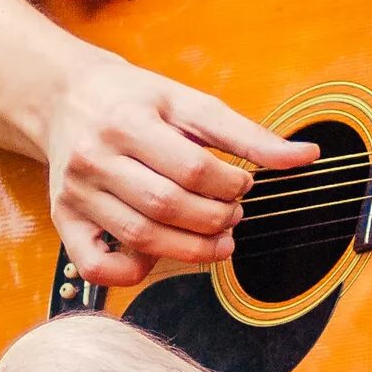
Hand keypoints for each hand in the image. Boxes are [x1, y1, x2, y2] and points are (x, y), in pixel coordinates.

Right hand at [39, 58, 317, 286]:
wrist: (65, 97)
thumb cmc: (134, 100)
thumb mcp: (188, 102)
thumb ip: (246, 134)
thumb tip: (307, 156)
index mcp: (127, 121)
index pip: (192, 168)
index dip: (230, 184)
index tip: (242, 183)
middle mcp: (95, 158)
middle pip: (166, 205)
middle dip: (214, 219)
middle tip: (233, 215)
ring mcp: (75, 192)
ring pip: (139, 237)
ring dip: (190, 249)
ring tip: (218, 241)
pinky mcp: (64, 218)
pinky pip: (95, 265)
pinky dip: (130, 274)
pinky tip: (158, 258)